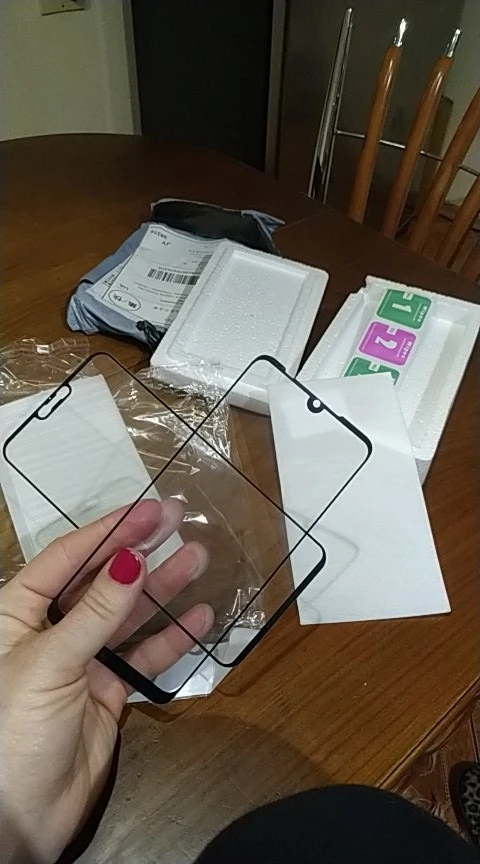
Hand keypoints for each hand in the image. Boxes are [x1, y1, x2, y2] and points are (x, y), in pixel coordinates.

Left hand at [0, 499, 212, 863]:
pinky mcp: (107, 691)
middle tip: (178, 520)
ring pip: (128, 615)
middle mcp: (51, 629)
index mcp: (19, 612)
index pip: (69, 557)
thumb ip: (94, 613)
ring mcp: (82, 660)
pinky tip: (200, 617)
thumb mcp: (49, 664)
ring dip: (163, 589)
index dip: (110, 530)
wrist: (19, 817)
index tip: (149, 510)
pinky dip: (172, 638)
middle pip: (102, 580)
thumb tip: (132, 560)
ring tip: (198, 559)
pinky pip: (144, 657)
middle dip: (140, 550)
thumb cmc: (13, 731)